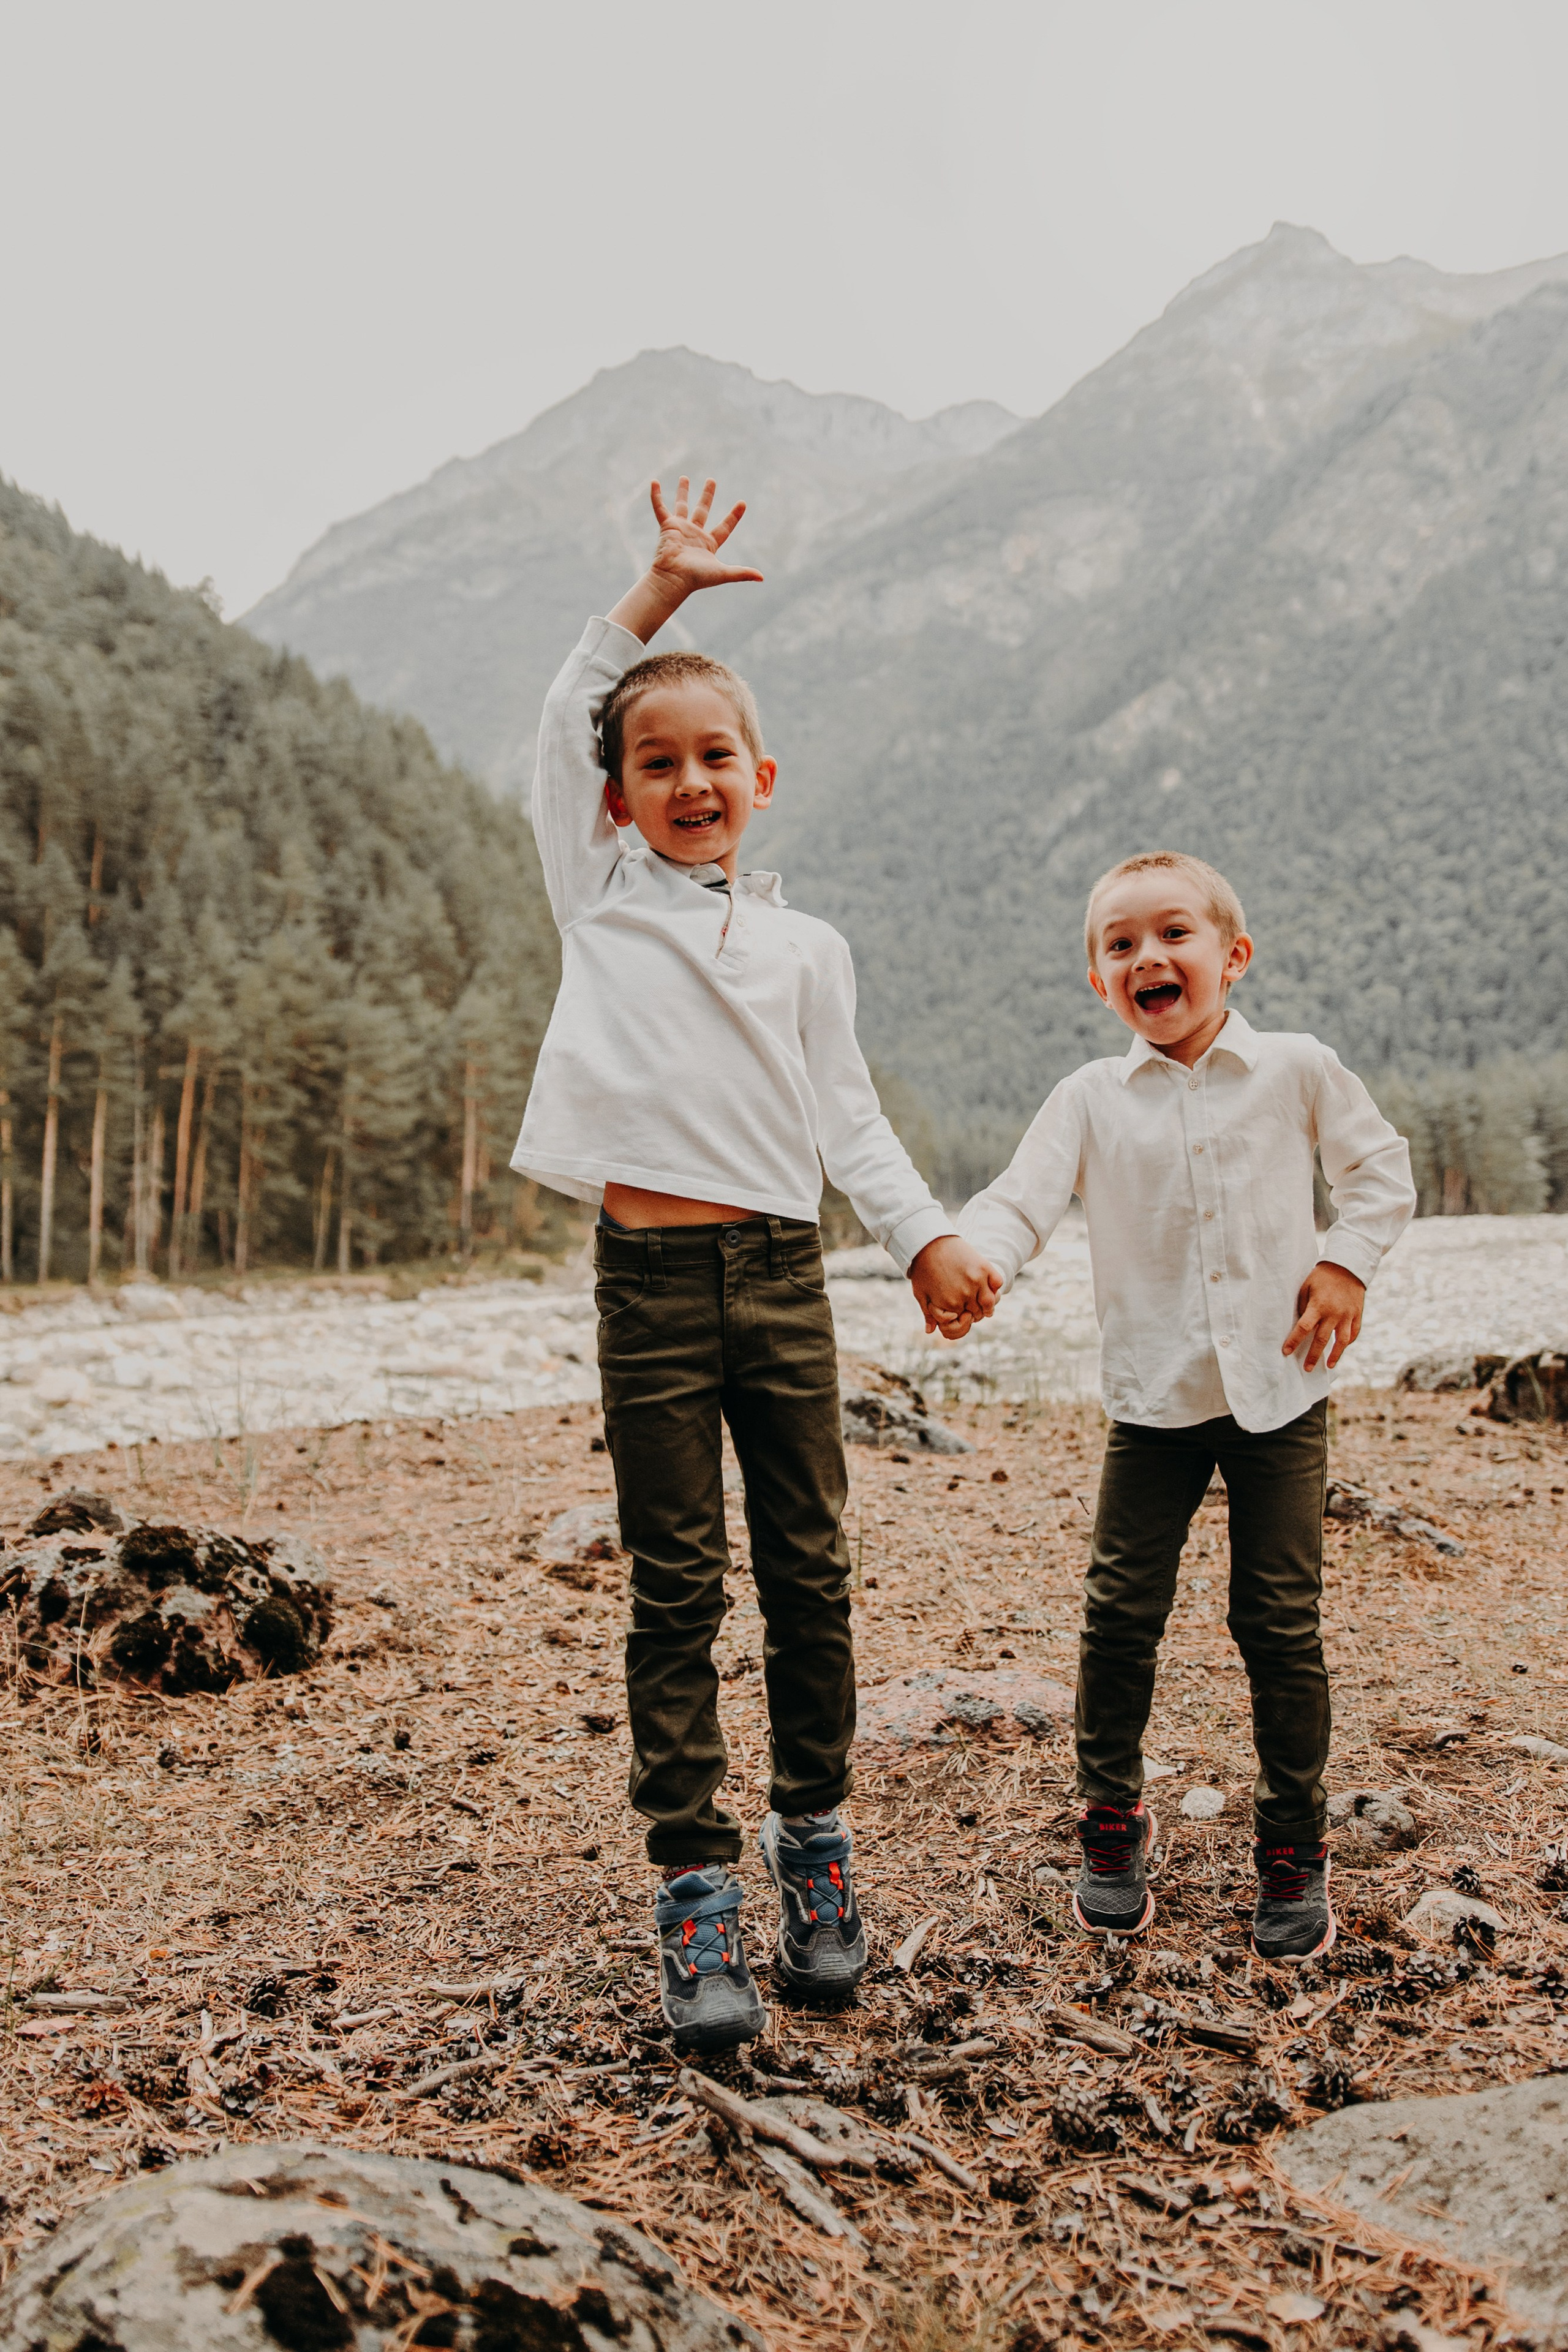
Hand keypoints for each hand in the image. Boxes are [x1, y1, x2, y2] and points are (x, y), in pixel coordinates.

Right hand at [607, 477, 763, 642]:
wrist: (673, 580)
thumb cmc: (697, 578)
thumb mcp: (723, 573)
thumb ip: (742, 573)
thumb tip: (762, 577)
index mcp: (709, 544)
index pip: (725, 527)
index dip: (734, 516)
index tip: (743, 503)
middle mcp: (695, 535)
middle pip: (703, 510)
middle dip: (708, 495)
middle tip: (712, 480)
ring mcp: (680, 529)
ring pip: (682, 506)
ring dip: (683, 492)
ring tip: (685, 477)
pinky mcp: (667, 527)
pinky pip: (660, 508)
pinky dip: (656, 496)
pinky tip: (654, 482)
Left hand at [909, 1236, 1002, 1341]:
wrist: (928, 1242)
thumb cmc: (923, 1269)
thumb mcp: (921, 1293)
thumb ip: (928, 1313)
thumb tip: (931, 1331)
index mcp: (950, 1304)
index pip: (964, 1320)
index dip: (962, 1318)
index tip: (961, 1314)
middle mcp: (966, 1294)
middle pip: (978, 1312)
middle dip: (975, 1312)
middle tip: (974, 1309)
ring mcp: (977, 1280)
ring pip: (990, 1302)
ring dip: (988, 1305)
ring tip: (985, 1304)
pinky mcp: (984, 1267)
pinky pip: (998, 1282)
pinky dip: (995, 1287)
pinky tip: (989, 1287)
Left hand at [1283, 1260, 1364, 1370]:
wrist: (1348, 1266)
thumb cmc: (1321, 1276)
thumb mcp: (1306, 1287)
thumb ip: (1303, 1306)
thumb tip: (1299, 1325)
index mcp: (1318, 1305)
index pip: (1304, 1328)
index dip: (1294, 1341)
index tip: (1286, 1352)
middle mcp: (1334, 1313)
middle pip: (1322, 1340)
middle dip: (1313, 1356)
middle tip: (1307, 1368)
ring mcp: (1348, 1315)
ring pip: (1341, 1341)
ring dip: (1335, 1355)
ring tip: (1329, 1365)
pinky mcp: (1357, 1314)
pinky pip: (1353, 1333)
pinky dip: (1347, 1343)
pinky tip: (1341, 1349)